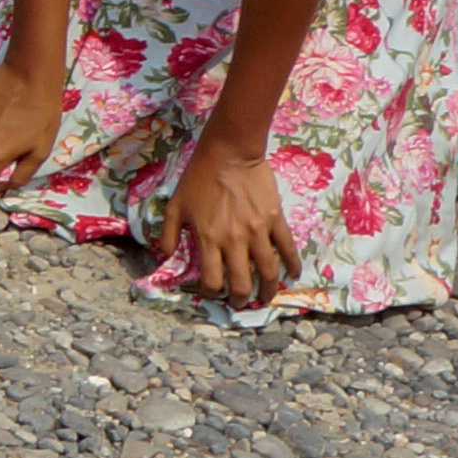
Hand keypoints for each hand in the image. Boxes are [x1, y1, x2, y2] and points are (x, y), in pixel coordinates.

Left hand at [156, 137, 298, 309]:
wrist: (229, 153)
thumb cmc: (199, 178)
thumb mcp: (175, 206)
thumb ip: (170, 234)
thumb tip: (166, 256)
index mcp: (209, 239)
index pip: (212, 280)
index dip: (211, 293)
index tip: (211, 293)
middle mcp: (235, 240)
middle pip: (241, 283)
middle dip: (240, 300)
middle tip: (240, 304)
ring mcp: (258, 231)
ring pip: (268, 271)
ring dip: (268, 290)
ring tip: (266, 298)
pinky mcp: (275, 220)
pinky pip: (287, 248)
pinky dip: (291, 264)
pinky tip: (291, 274)